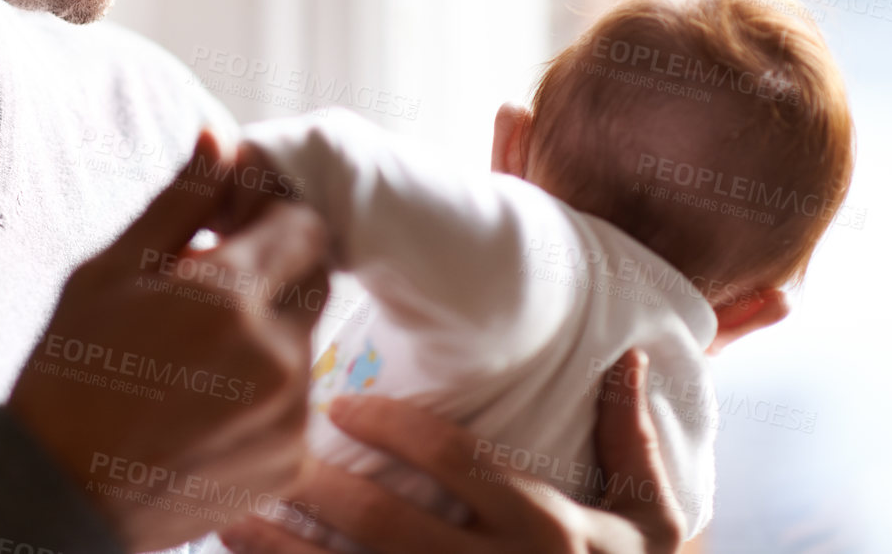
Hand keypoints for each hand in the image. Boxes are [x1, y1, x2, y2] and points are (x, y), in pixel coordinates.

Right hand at [8, 131, 332, 552]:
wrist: (59, 494)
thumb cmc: (71, 373)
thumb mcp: (110, 270)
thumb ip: (180, 202)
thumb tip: (222, 138)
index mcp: (231, 297)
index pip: (304, 226)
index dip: (270, 219)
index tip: (228, 232)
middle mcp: (277, 356)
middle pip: (315, 278)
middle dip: (273, 270)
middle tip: (207, 290)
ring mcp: (290, 414)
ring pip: (307, 339)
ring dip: (269, 330)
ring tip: (196, 353)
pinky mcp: (291, 460)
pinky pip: (299, 399)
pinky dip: (266, 388)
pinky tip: (205, 400)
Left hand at [217, 349, 683, 553]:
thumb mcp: (657, 522)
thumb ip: (633, 441)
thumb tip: (626, 357)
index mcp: (550, 530)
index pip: (458, 463)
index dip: (395, 428)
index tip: (342, 403)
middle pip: (390, 527)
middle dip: (322, 487)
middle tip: (270, 445)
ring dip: (287, 552)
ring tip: (234, 513)